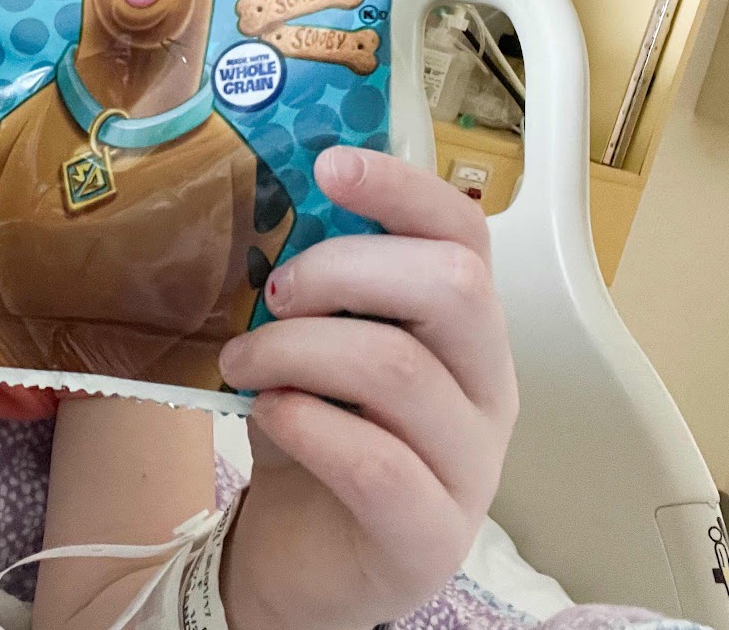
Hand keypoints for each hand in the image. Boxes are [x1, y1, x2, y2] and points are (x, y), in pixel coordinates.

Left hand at [217, 147, 517, 629]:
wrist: (298, 560)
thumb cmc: (313, 433)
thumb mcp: (312, 341)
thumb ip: (313, 283)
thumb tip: (265, 202)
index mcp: (465, 328)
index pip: (465, 233)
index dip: (403, 189)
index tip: (329, 167)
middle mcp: (488, 388)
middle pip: (452, 288)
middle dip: (343, 270)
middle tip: (272, 293)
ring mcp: (471, 467)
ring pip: (401, 370)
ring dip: (298, 350)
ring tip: (240, 364)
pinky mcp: (430, 537)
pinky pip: (378, 464)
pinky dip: (307, 423)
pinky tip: (268, 415)